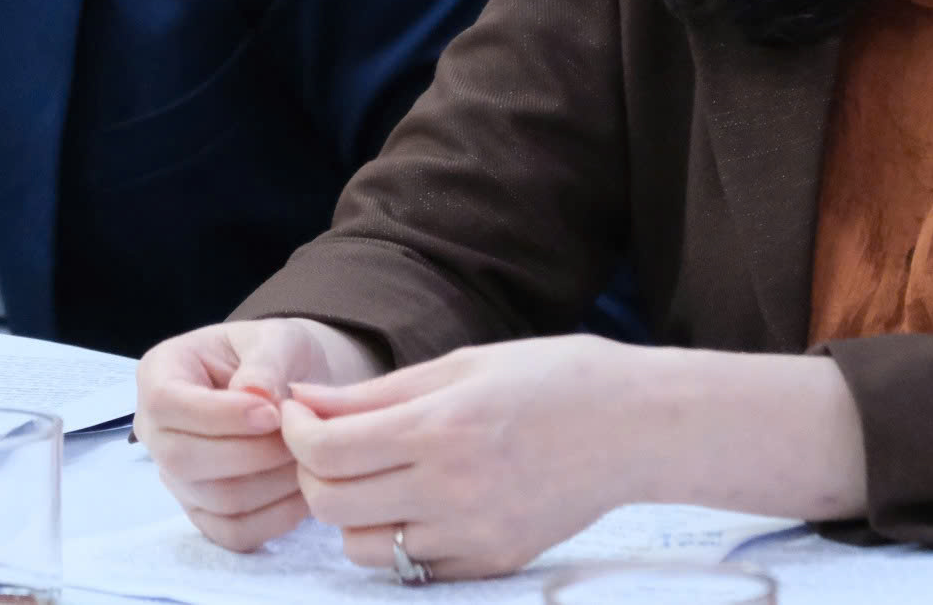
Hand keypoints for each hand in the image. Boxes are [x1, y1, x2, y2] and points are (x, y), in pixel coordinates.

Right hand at [135, 318, 383, 551]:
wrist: (295, 390)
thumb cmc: (276, 355)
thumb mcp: (277, 338)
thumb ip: (265, 361)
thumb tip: (255, 395)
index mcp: (159, 375)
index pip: (166, 404)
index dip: (219, 414)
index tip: (273, 412)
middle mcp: (156, 432)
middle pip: (183, 460)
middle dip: (252, 452)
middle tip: (299, 436)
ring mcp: (177, 479)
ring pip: (215, 500)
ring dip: (272, 482)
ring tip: (307, 456)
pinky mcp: (206, 513)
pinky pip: (234, 533)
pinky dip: (276, 516)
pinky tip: (303, 487)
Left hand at [280, 334, 643, 580]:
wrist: (636, 427)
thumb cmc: (552, 378)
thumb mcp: (462, 365)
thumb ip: (376, 393)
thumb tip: (304, 403)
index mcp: (441, 429)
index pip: (327, 451)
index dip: (296, 432)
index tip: (301, 415)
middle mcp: (452, 491)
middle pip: (331, 503)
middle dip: (314, 471)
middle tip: (332, 443)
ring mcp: (473, 536)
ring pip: (361, 546)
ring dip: (352, 512)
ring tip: (379, 476)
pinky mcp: (491, 564)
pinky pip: (412, 567)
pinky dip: (399, 537)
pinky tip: (421, 500)